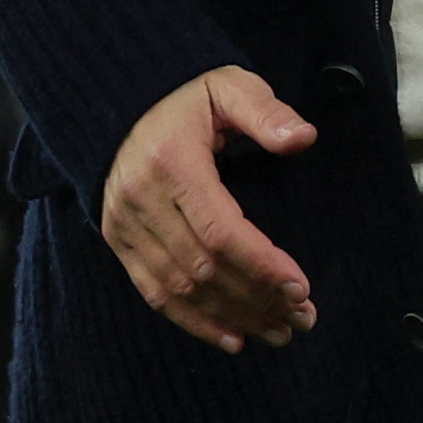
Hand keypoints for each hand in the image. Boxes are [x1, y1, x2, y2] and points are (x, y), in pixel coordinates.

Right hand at [102, 66, 318, 353]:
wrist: (120, 102)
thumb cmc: (187, 96)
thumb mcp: (229, 86)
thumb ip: (266, 113)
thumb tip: (303, 138)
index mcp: (172, 162)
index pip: (219, 230)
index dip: (260, 264)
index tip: (300, 286)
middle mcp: (141, 201)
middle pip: (203, 268)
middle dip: (256, 298)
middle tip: (303, 317)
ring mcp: (125, 226)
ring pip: (180, 289)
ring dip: (233, 317)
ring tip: (280, 330)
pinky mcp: (119, 242)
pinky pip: (155, 293)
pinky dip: (194, 321)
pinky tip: (233, 336)